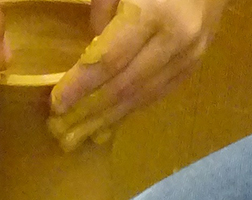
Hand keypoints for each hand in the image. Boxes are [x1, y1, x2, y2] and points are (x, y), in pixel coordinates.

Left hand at [47, 0, 225, 150]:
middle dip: (90, 111)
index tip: (57, 104)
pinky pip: (158, 94)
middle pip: (124, 85)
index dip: (81, 84)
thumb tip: (92, 51)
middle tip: (62, 131)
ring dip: (108, 118)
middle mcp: (174, 39)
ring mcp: (189, 55)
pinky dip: (130, 109)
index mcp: (153, 13)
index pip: (109, 59)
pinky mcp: (195, 65)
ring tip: (81, 135)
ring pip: (142, 96)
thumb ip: (104, 12)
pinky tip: (110, 122)